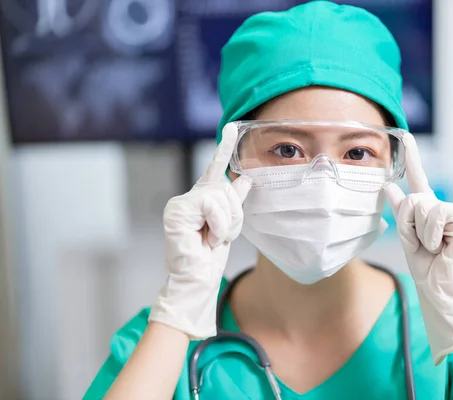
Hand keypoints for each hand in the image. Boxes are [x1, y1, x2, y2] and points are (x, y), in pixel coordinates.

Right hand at [149, 123, 251, 339]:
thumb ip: (235, 202)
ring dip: (226, 222)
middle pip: (226, 187)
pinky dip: (217, 224)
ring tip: (212, 239)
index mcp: (200, 199)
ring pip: (220, 195)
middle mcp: (188, 198)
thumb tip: (246, 178)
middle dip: (234, 214)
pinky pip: (211, 205)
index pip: (215, 169)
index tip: (233, 127)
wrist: (196, 280)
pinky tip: (206, 238)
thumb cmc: (210, 257)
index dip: (225, 147)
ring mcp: (180, 204)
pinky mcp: (176, 211)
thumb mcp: (229, 225)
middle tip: (220, 236)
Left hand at [384, 133, 452, 364]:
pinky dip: (432, 234)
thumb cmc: (427, 269)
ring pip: (422, 206)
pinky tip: (443, 247)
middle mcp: (444, 209)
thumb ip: (401, 212)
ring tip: (434, 248)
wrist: (442, 291)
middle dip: (409, 225)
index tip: (406, 136)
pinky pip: (436, 215)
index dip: (414, 159)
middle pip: (413, 199)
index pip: (419, 181)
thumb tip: (388, 185)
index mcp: (429, 212)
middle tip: (423, 245)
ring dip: (420, 232)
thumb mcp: (407, 238)